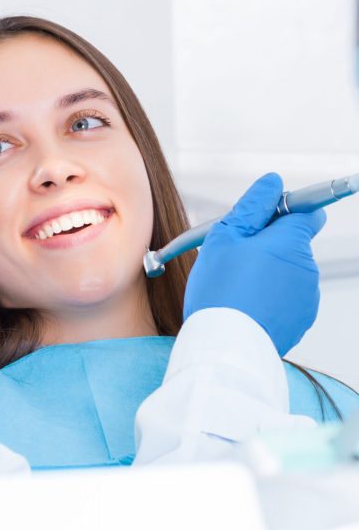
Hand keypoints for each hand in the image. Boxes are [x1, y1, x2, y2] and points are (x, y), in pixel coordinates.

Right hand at [183, 173, 325, 356]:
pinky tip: (245, 304)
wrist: (226, 346)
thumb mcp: (225, 236)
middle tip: (234, 256)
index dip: (283, 210)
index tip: (262, 220)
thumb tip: (273, 182)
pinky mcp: (301, 319)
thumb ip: (252, 206)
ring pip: (287, 270)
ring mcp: (306, 296)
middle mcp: (307, 266)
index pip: (307, 209)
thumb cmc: (221, 290)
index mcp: (291, 240)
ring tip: (235, 285)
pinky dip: (269, 296)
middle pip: (292, 241)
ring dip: (267, 270)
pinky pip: (286, 296)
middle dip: (268, 244)